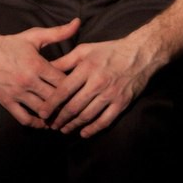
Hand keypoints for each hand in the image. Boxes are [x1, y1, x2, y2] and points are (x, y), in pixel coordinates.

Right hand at [0, 17, 80, 127]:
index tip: (80, 89)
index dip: (73, 87)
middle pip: (54, 98)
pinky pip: (24, 118)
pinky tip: (43, 122)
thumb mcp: (35, 36)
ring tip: (63, 116)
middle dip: (66, 103)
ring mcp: (17, 93)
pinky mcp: (6, 102)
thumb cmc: (11, 44)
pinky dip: (36, 123)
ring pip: (41, 110)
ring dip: (53, 115)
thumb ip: (58, 32)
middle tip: (75, 106)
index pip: (62, 81)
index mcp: (37, 65)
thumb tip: (77, 23)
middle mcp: (28, 81)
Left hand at [39, 35, 154, 137]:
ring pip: (87, 115)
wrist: (140, 54)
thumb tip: (46, 68)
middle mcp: (98, 82)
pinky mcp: (121, 103)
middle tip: (51, 125)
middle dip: (60, 118)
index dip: (51, 103)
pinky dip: (93, 129)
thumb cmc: (109, 50)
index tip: (42, 112)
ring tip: (63, 129)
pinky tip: (84, 133)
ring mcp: (110, 94)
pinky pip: (105, 120)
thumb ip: (65, 60)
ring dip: (73, 125)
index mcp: (87, 68)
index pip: (64, 90)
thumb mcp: (85, 50)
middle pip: (74, 106)